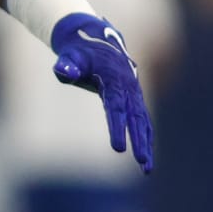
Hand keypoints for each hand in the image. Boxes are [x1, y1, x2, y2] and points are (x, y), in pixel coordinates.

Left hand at [51, 12, 154, 173]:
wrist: (94, 41)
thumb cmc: (77, 54)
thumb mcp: (68, 58)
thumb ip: (66, 66)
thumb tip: (65, 72)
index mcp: (113, 79)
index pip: (115, 107)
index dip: (117, 128)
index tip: (118, 149)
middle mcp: (129, 87)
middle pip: (135, 118)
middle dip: (139, 141)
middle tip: (141, 163)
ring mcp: (134, 93)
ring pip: (143, 122)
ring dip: (146, 145)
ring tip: (147, 170)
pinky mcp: (134, 99)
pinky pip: (143, 121)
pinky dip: (146, 138)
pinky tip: (146, 159)